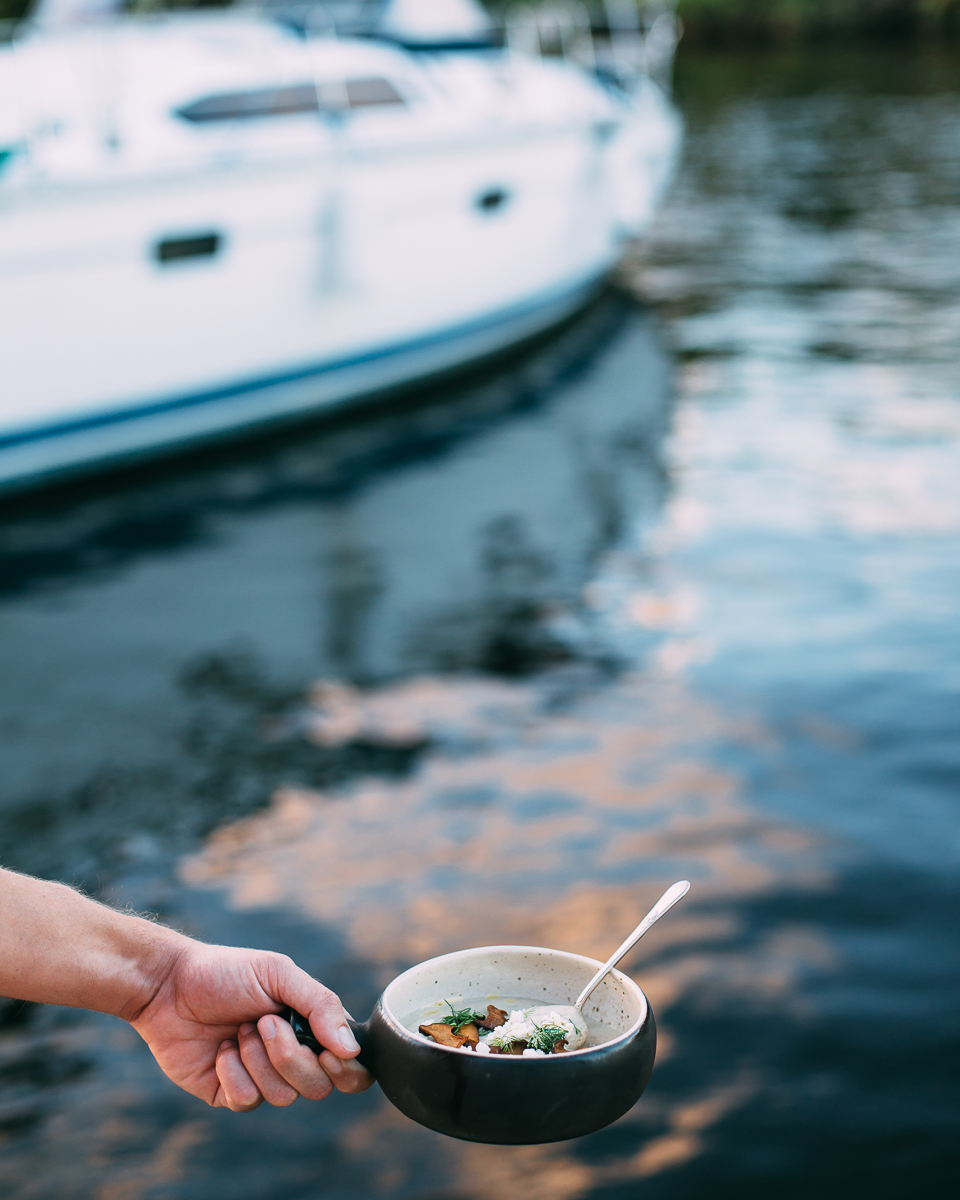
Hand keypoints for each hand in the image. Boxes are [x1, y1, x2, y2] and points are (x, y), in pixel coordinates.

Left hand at [131, 941, 373, 1110]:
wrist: (169, 985)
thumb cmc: (226, 972)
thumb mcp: (279, 973)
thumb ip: (321, 1005)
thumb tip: (352, 1050)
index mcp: (312, 1028)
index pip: (352, 1068)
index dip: (349, 1072)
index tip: (328, 1053)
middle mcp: (292, 1057)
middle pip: (319, 1087)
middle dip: (290, 1056)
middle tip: (264, 1022)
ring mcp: (261, 1078)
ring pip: (283, 1096)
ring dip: (258, 1059)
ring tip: (238, 1030)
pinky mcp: (229, 1093)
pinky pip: (246, 1101)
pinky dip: (232, 1071)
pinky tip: (219, 1049)